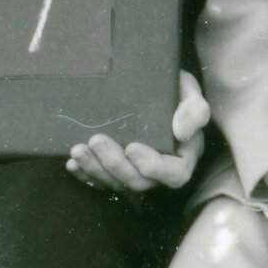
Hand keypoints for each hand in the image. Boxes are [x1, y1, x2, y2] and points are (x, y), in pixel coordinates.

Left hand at [67, 72, 211, 193]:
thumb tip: (181, 133)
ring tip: (78, 150)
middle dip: (115, 164)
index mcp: (182, 155)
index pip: (175, 173)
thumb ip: (194, 110)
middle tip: (96, 141)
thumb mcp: (189, 91)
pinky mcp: (116, 170)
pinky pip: (101, 181)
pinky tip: (73, 162)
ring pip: (117, 183)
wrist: (150, 84)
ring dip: (95, 169)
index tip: (132, 147)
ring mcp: (136, 172)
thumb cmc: (173, 88)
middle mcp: (160, 170)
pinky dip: (86, 174)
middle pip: (140, 181)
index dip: (153, 167)